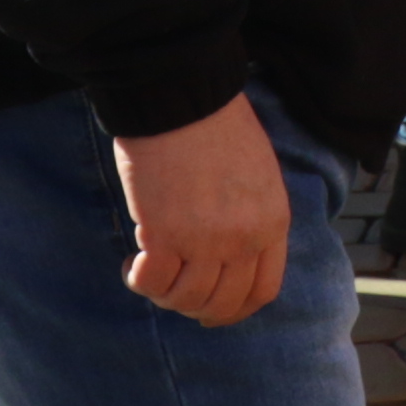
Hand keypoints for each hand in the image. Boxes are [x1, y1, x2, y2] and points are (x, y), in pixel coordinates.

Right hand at [110, 95, 294, 325]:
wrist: (182, 96)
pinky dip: (140, 280)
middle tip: (173, 294)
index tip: (212, 309)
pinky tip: (132, 262)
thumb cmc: (215, 124)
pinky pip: (153, 282)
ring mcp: (206, 241)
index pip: (262, 290)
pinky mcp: (165, 235)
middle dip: (195, 308)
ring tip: (147, 270)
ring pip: (185, 299)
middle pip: (222, 303)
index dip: (234, 309)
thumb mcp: (257, 175)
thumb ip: (251, 218)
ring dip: (163, 294)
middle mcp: (244, 239)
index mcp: (273, 221)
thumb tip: (230, 256)